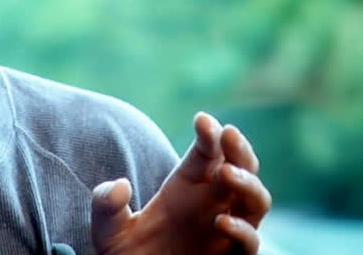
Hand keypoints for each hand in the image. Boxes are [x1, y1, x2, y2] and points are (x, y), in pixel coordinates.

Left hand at [91, 112, 270, 253]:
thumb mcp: (108, 230)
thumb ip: (106, 206)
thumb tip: (118, 185)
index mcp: (186, 186)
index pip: (206, 153)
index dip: (209, 134)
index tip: (202, 119)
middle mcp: (212, 204)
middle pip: (240, 168)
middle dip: (239, 148)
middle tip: (229, 133)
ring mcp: (225, 231)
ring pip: (255, 201)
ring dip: (247, 183)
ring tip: (226, 172)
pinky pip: (250, 243)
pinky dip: (242, 231)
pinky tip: (221, 221)